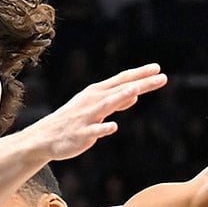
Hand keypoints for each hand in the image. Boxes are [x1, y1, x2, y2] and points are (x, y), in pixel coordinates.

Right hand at [36, 63, 167, 159]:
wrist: (46, 137)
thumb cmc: (74, 120)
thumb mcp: (96, 107)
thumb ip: (117, 101)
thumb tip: (135, 93)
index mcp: (97, 92)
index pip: (122, 80)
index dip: (140, 74)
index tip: (158, 69)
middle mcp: (93, 101)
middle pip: (120, 89)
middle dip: (140, 82)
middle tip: (162, 76)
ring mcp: (87, 116)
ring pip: (107, 105)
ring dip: (121, 97)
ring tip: (136, 90)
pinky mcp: (81, 134)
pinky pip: (93, 131)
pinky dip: (103, 128)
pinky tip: (113, 127)